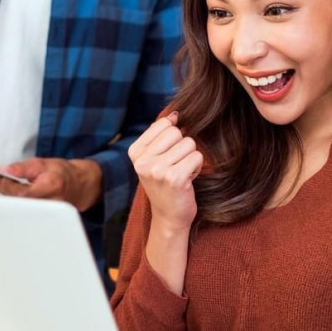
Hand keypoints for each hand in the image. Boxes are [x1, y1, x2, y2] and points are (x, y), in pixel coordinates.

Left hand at [0, 158, 100, 211]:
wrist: (78, 186)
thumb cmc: (62, 173)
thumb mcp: (43, 164)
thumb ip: (23, 168)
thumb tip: (4, 170)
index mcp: (50, 187)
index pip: (21, 192)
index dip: (5, 185)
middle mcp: (50, 204)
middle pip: (18, 203)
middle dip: (4, 190)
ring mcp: (48, 215)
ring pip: (20, 209)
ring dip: (9, 196)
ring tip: (7, 184)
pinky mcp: (44, 220)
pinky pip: (25, 213)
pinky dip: (16, 203)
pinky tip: (14, 194)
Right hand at [127, 113, 201, 231]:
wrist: (169, 217)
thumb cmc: (165, 185)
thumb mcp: (154, 158)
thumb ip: (160, 135)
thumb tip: (175, 113)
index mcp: (135, 152)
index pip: (164, 124)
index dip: (173, 139)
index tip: (167, 157)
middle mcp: (142, 161)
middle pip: (177, 132)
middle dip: (183, 148)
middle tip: (176, 166)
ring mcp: (157, 170)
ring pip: (189, 144)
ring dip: (191, 158)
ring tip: (182, 173)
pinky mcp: (174, 178)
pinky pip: (197, 157)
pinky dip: (197, 167)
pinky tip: (188, 180)